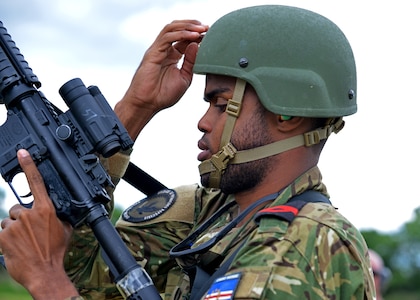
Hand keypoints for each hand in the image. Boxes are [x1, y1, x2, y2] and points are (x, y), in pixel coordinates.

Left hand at [0, 149, 78, 297]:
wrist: (44, 272)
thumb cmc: (56, 252)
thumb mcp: (65, 230)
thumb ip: (58, 215)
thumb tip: (58, 209)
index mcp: (46, 210)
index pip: (37, 182)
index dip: (28, 165)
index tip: (22, 152)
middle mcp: (29, 214)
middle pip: (18, 208)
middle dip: (22, 218)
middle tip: (29, 233)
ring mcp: (14, 225)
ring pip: (9, 221)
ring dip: (13, 229)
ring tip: (23, 242)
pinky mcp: (3, 236)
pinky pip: (1, 232)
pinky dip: (6, 239)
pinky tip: (15, 247)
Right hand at [115, 20, 208, 139]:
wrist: (148, 104)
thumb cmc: (163, 95)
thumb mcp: (184, 77)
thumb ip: (191, 62)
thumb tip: (197, 45)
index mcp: (172, 56)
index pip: (185, 38)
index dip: (197, 34)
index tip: (210, 34)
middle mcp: (164, 50)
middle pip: (178, 28)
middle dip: (193, 25)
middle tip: (207, 27)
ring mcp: (157, 50)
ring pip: (171, 28)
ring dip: (188, 26)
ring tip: (201, 28)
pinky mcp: (153, 53)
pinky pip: (167, 37)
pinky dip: (181, 34)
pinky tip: (193, 36)